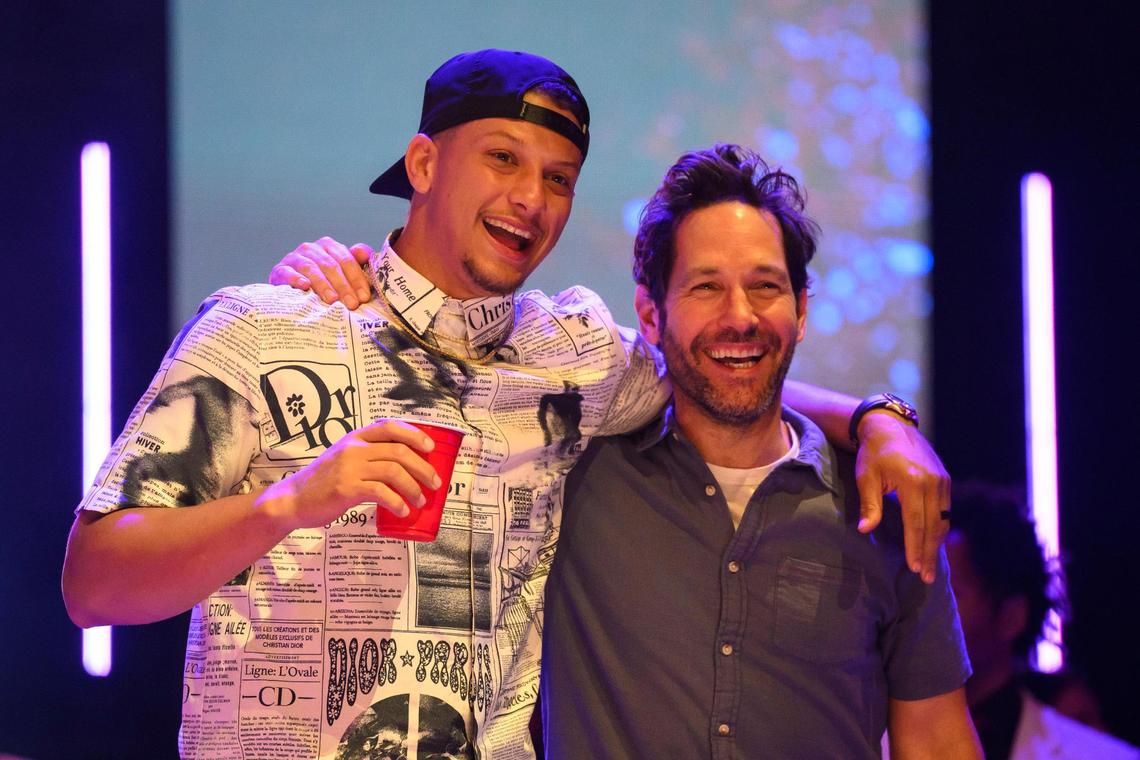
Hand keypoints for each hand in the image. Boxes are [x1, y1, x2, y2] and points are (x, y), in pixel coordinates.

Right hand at [257, 419, 441, 530]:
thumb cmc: (323, 482)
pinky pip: (381, 493)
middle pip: (399, 451)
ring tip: (421, 501)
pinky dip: (397, 503)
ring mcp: (350, 467)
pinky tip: (403, 512)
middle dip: (423, 467)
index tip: (430, 447)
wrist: (293, 500)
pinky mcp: (347, 488)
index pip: (389, 426)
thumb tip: (404, 465)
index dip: (414, 434)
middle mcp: (353, 448)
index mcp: (354, 438)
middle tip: (435, 483)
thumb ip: (367, 456)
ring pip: (394, 471)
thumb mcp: (344, 459)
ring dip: (414, 488)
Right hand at [269, 236, 373, 308]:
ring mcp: (295, 257)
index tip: (364, 297)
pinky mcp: (280, 269)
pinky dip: (296, 279)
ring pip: (312, 269)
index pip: (346, 260)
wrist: (289, 289)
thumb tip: (364, 254)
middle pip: (331, 265)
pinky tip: (305, 287)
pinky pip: (288, 272)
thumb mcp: (340, 273)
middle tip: (352, 304)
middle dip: (343, 286)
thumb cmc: (322, 281)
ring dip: (323, 285)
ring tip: (333, 300)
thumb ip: (355, 263)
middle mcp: (312, 248)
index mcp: (329, 246)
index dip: (357, 279)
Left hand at [854, 411, 950, 583]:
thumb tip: (865, 530)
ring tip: (930, 566)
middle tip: (925, 577)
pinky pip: (946, 510)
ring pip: (943, 520)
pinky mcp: (945, 479)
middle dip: (929, 553)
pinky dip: (940, 529)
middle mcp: (933, 482)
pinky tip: (933, 543)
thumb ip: (869, 504)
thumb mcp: (866, 477)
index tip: (914, 568)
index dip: (916, 547)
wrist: (891, 426)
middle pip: (933, 526)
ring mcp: (942, 480)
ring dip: (937, 544)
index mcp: (913, 481)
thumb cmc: (874, 454)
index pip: (916, 523)